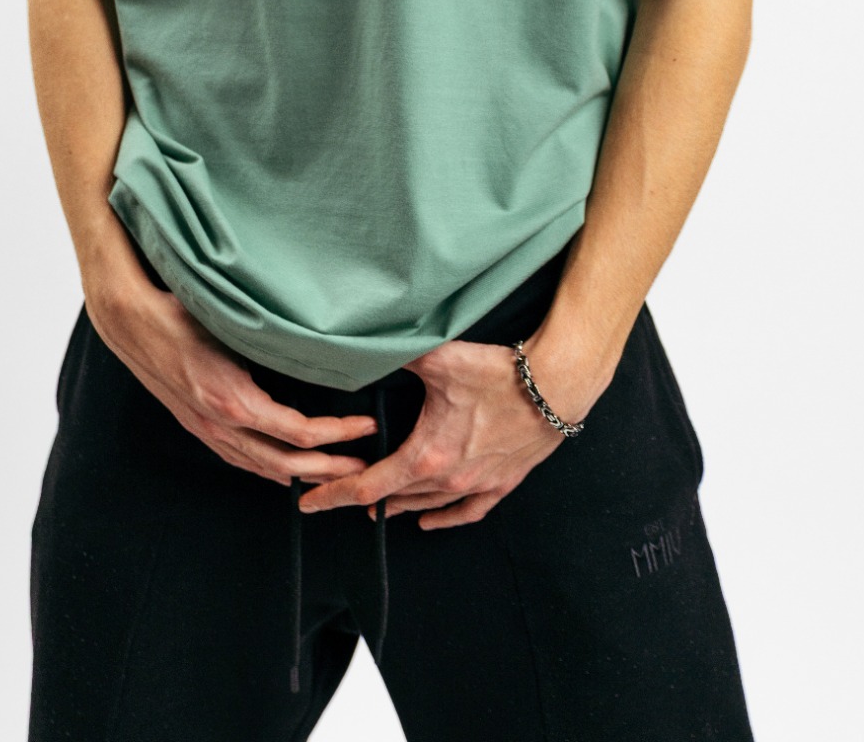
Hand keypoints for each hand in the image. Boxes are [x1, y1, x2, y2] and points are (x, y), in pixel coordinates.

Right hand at [87, 277, 380, 487]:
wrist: (132, 323)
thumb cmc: (182, 313)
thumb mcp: (234, 324)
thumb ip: (273, 342)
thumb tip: (319, 345)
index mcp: (234, 399)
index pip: (299, 433)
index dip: (338, 434)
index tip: (366, 426)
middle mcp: (221, 424)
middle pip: (285, 464)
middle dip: (328, 469)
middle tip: (363, 467)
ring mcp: (207, 431)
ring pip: (263, 468)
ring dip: (301, 475)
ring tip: (334, 473)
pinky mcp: (198, 428)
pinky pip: (241, 460)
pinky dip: (270, 469)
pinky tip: (286, 468)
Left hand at [296, 331, 604, 529]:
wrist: (556, 385)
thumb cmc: (499, 373)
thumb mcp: (440, 359)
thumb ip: (400, 354)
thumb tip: (368, 344)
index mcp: (427, 455)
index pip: (368, 486)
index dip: (334, 495)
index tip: (308, 503)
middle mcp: (449, 478)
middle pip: (395, 498)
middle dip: (363, 497)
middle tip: (336, 494)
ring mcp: (477, 483)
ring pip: (429, 505)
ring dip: (399, 506)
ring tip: (374, 509)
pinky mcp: (503, 481)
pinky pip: (468, 510)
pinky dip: (446, 517)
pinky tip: (430, 520)